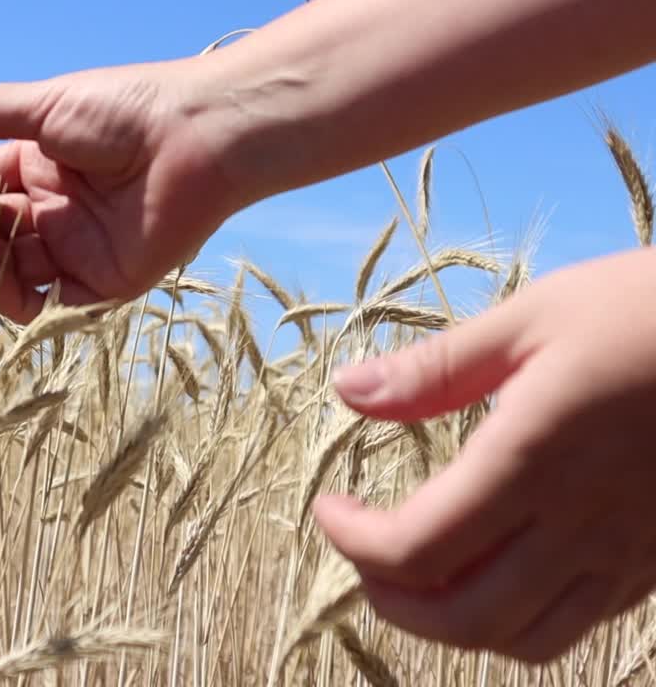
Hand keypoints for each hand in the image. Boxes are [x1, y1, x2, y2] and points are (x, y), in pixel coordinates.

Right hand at [0, 61, 247, 323]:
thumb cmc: (124, 112)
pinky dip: (15, 299)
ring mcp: (74, 251)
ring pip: (7, 273)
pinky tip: (1, 268)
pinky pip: (46, 309)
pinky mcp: (99, 286)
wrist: (193, 140)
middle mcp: (54, 212)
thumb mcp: (40, 108)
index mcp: (40, 168)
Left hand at [315, 247, 655, 662]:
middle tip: (361, 552)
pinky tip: (495, 572)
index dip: (353, 542)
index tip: (328, 508)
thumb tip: (348, 390)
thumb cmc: (648, 311)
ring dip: (450, 622)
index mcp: (533, 463)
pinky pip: (575, 626)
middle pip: (460, 616)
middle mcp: (578, 527)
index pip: (416, 548)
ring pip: (521, 638)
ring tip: (415, 574)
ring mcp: (624, 555)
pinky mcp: (654, 564)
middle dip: (390, 600)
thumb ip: (434, 369)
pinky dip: (514, 621)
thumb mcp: (532, 319)